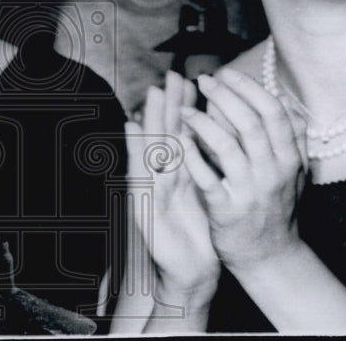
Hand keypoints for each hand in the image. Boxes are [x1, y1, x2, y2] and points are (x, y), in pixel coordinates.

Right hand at [126, 71, 220, 303]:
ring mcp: (153, 186)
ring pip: (153, 145)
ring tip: (152, 92)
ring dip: (151, 117)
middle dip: (170, 103)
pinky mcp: (143, 201)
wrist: (189, 271)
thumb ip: (207, 166)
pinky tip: (131, 126)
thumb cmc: (200, 233)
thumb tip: (214, 138)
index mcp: (183, 171)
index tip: (192, 80)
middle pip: (168, 133)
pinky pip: (140, 170)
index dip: (187, 107)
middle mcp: (166, 175)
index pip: (185, 133)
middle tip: (172, 75)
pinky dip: (135, 147)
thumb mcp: (207, 193)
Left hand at [181, 68, 307, 274]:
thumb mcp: (294, 171)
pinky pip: (207, 179)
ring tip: (184, 109)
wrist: (271, 256)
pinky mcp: (227, 210)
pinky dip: (192, 157)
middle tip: (204, 79)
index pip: (273, 112)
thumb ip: (291, 136)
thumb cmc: (277, 206)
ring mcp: (251, 191)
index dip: (249, 88)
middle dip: (226, 96)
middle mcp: (273, 172)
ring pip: (229, 147)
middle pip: (251, 123)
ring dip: (205, 123)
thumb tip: (285, 99)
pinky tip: (178, 140)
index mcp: (290, 158)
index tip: (228, 73)